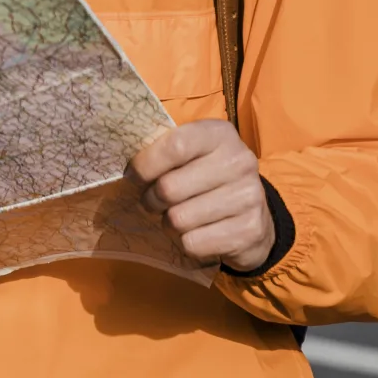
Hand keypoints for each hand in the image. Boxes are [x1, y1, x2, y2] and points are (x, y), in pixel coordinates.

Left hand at [128, 121, 276, 271]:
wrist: (252, 215)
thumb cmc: (205, 178)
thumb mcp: (189, 154)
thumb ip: (161, 151)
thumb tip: (126, 166)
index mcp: (220, 134)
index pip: (175, 146)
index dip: (145, 165)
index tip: (134, 176)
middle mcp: (240, 161)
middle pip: (169, 188)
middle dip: (151, 200)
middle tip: (154, 201)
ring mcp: (250, 196)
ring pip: (179, 219)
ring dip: (168, 223)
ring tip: (178, 216)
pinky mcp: (250, 230)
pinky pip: (194, 243)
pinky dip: (187, 242)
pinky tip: (199, 232)